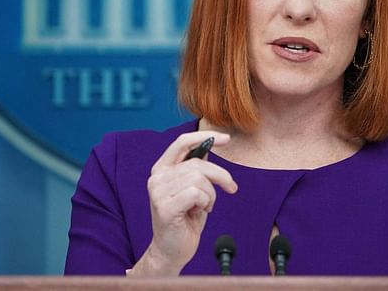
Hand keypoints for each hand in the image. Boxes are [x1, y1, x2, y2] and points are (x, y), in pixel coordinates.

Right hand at [132, 131, 237, 275]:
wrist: (171, 251)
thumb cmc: (184, 219)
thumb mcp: (193, 188)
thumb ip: (196, 168)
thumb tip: (208, 145)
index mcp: (162, 169)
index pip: (182, 142)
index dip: (204, 137)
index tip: (225, 139)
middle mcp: (157, 177)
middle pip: (198, 163)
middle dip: (220, 176)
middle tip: (231, 188)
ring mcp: (158, 192)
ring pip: (199, 179)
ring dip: (211, 194)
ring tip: (205, 205)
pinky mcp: (164, 207)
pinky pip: (197, 194)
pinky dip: (206, 202)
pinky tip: (200, 211)